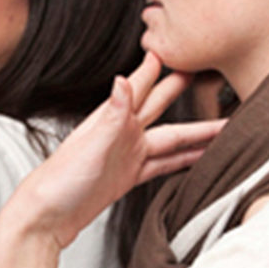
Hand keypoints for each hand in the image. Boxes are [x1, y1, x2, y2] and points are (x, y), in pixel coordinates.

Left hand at [4, 55, 224, 247]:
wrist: (45, 218)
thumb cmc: (59, 182)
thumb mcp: (89, 145)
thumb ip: (112, 115)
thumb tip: (123, 80)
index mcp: (112, 122)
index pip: (141, 88)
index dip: (156, 70)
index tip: (173, 49)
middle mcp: (122, 135)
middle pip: (162, 109)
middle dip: (182, 93)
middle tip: (206, 75)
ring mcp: (127, 156)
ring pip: (170, 140)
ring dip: (194, 134)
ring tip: (222, 127)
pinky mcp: (128, 178)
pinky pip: (164, 165)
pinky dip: (183, 160)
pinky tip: (197, 158)